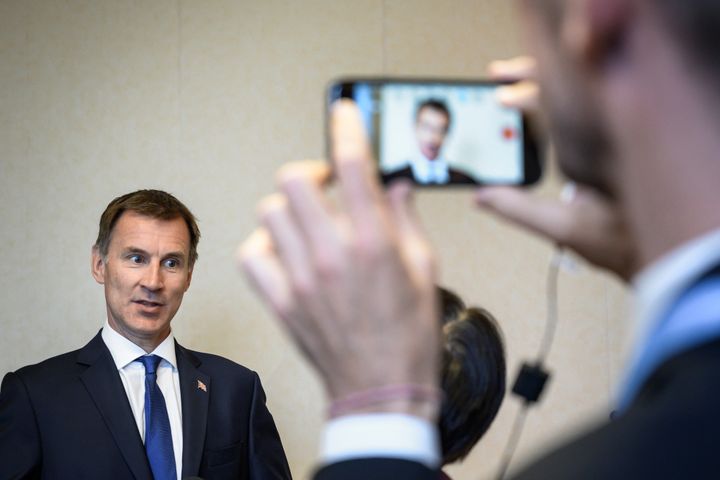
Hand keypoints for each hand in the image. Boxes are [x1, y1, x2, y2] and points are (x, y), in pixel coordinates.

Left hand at [238, 100, 439, 419]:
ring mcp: (300, 279)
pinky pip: (251, 254)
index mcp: (376, 243)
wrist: (380, 390)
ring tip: (307, 223)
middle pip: (296, 179)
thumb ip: (406, 218)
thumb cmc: (409, 334)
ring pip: (271, 212)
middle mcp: (333, 255)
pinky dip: (264, 244)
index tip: (342, 113)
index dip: (346, 127)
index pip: (352, 164)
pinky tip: (283, 250)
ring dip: (290, 208)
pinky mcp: (280, 302)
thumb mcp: (424, 268)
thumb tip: (395, 182)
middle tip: (326, 184)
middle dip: (311, 171)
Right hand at [478, 57, 637, 280]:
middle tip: (499, 75)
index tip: (502, 99)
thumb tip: (481, 195)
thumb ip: (518, 209)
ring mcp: (617, 129)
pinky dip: (559, 95)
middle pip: (571, 80)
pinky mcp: (617, 134)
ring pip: (580, 85)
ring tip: (513, 81)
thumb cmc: (626, 239)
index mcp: (603, 148)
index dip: (527, 94)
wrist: (666, 245)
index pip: (561, 103)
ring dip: (545, 80)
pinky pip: (586, 100)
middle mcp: (614, 130)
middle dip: (530, 73)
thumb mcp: (565, 228)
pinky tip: (539, 103)